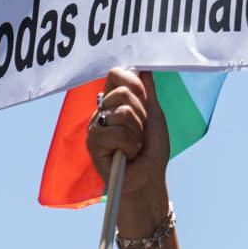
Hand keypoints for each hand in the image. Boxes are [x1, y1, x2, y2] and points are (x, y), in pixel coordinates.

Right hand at [86, 67, 170, 222]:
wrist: (148, 179)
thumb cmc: (151, 151)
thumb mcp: (155, 117)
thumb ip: (148, 93)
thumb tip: (145, 68)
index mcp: (115, 101)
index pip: (116, 75)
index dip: (133, 84)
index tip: (143, 102)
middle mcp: (102, 111)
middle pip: (122, 93)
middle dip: (140, 115)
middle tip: (140, 133)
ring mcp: (95, 126)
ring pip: (122, 114)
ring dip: (137, 134)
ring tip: (134, 146)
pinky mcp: (92, 143)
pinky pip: (116, 133)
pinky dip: (130, 146)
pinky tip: (126, 156)